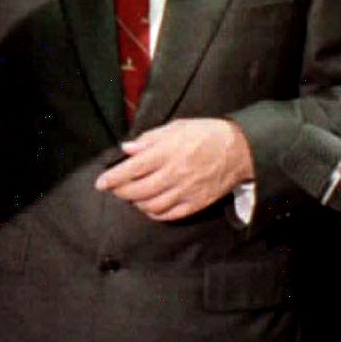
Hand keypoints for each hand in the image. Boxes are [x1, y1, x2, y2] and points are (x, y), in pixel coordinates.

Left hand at [94, 118, 253, 221]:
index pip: (132, 169)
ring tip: (133, 197)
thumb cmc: (206, 134)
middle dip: (121, 192)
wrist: (239, 149)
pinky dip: (154, 213)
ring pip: (151, 205)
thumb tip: (127, 149)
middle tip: (115, 189)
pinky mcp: (196, 203)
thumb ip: (150, 139)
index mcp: (168, 152)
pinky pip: (169, 214)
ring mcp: (186, 191)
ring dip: (137, 203)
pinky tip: (149, 207)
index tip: (100, 183)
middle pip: (138, 190)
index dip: (113, 178)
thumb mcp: (177, 127)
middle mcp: (175, 174)